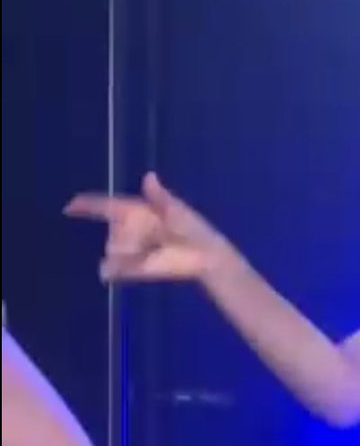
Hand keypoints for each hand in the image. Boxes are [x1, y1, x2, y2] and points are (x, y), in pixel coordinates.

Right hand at [64, 172, 232, 281]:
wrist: (204, 256)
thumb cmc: (193, 229)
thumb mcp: (178, 210)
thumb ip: (160, 197)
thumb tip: (148, 175)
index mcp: (135, 211)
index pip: (106, 206)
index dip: (87, 205)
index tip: (70, 206)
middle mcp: (127, 230)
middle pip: (112, 231)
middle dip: (129, 234)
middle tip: (159, 237)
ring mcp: (127, 250)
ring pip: (113, 250)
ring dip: (131, 251)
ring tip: (158, 251)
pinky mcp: (131, 270)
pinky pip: (113, 270)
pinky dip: (118, 269)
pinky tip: (142, 262)